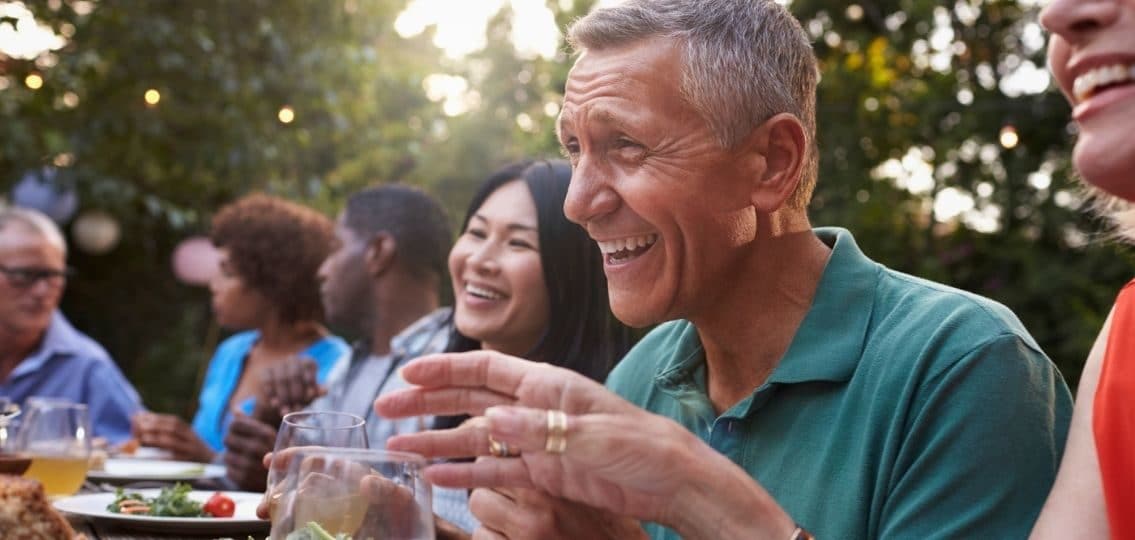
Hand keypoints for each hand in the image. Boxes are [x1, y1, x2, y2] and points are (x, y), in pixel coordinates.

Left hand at [131, 412, 214, 462]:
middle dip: (156, 425)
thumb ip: (164, 428)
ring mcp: (190, 450)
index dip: (157, 418)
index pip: (173, 420)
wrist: (211, 462)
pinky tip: (151, 457)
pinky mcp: (188, 462)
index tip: (141, 417)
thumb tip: (141, 418)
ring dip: (157, 439)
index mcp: (188, 430)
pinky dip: (162, 457)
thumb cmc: (189, 448)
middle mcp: (190, 437)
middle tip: (140, 425)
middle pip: (174, 428)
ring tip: (143, 437)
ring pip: (173, 442)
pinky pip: (174, 459)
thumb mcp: (182, 436)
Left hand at [222, 412, 275, 491]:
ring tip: (244, 461)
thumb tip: (235, 409)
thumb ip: (249, 422)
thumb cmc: (273, 454)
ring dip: (232, 459)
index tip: (237, 433)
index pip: (234, 424)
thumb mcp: (267, 436)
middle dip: (231, 443)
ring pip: (226, 457)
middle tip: (239, 448)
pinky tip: (245, 472)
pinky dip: (234, 472)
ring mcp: (251, 465)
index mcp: (265, 433)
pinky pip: (229, 472)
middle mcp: (258, 447)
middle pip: (227, 439)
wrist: (286, 482)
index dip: (232, 428)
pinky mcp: (245, 480)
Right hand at [254, 358, 323, 424]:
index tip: (310, 394)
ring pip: (281, 379)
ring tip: (286, 411)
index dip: (310, 380)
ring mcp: (278, 364)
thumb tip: (325, 391)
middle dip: (296, 394)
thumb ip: (317, 392)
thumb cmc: (300, 394)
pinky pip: (268, 381)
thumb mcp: (310, 394)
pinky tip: (275, 404)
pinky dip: (272, 395)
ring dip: (284, 398)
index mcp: (308, 362)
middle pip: (295, 374)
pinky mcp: (266, 371)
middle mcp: (293, 360)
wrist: (280, 398)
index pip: (310, 365)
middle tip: (297, 408)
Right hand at [373, 350, 792, 535]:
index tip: (408, 372)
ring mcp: (537, 440)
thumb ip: (542, 428)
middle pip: (470, 399)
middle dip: (428, 402)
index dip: (446, 370)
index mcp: (549, 385)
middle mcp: (536, 408)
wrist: (672, 480)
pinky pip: (495, 472)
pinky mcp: (543, 472)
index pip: (487, 370)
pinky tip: (436, 476)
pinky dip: (465, 473)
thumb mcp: (594, 434)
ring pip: (476, 437)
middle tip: (385, 407)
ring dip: (437, 440)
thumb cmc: (642, 444)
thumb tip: (493, 419)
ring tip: (398, 447)